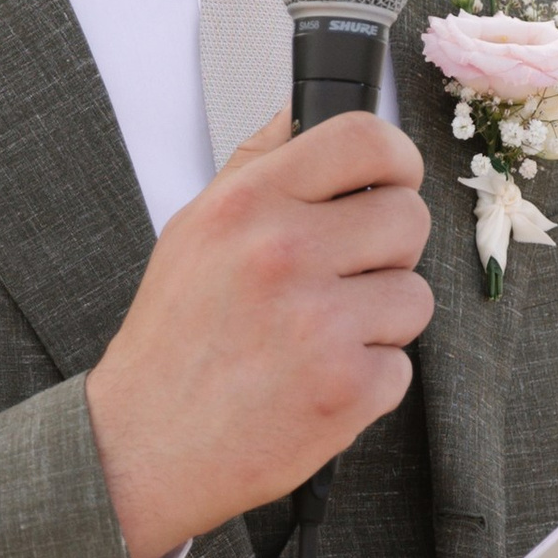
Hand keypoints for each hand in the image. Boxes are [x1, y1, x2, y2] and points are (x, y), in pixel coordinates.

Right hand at [85, 110, 434, 557]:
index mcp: (248, 204)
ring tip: (320, 338)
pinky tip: (317, 382)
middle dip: (387, 251)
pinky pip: (402, 366)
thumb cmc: (174, 340)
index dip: (395, 158)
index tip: (392, 180)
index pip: (364, 138)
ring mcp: (321, 323)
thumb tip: (304, 111)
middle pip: (408, 216)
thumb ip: (256, 165)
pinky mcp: (347, 388)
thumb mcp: (194, 230)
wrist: (142, 446)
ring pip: (415, 295)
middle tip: (344, 278)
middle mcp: (284, 253)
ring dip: (380, 321)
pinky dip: (368, 381)